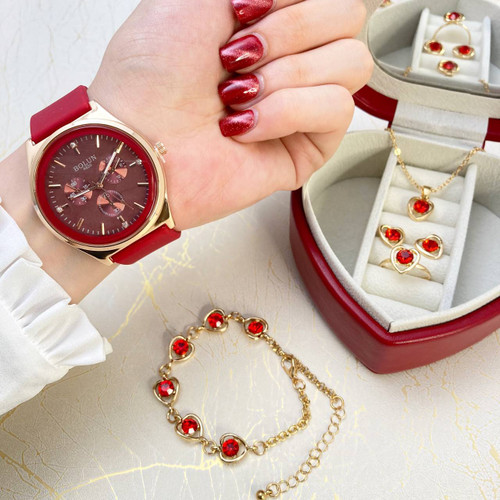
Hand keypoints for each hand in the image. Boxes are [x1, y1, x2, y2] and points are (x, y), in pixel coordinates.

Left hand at [89, 0, 371, 230]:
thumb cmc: (152, 75)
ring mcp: (303, 104)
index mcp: (269, 19)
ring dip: (286, 74)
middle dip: (289, 31)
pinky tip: (246, 126)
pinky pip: (337, 109)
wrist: (139, 141)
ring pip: (353, 63)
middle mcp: (290, 59)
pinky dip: (286, 112)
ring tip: (237, 96)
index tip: (239, 11)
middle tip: (237, 57)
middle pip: (349, 18)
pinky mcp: (308, 146)